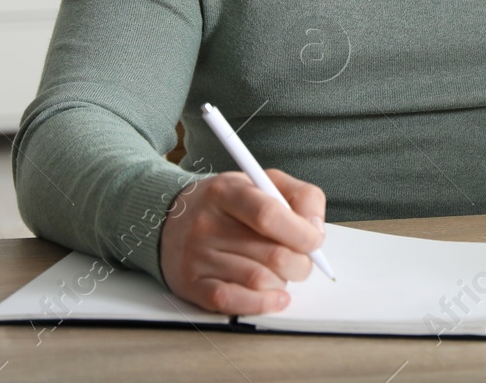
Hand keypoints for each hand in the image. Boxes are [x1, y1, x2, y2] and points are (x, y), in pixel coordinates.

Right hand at [157, 169, 326, 314]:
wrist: (169, 219)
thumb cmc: (226, 203)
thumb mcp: (262, 182)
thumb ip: (300, 196)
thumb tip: (316, 228)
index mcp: (227, 191)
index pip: (269, 214)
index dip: (302, 232)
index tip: (315, 240)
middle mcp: (207, 223)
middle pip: (272, 254)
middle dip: (300, 263)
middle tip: (301, 260)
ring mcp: (197, 256)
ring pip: (260, 280)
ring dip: (282, 281)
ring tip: (279, 272)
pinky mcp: (192, 284)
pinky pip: (234, 302)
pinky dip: (263, 303)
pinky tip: (275, 296)